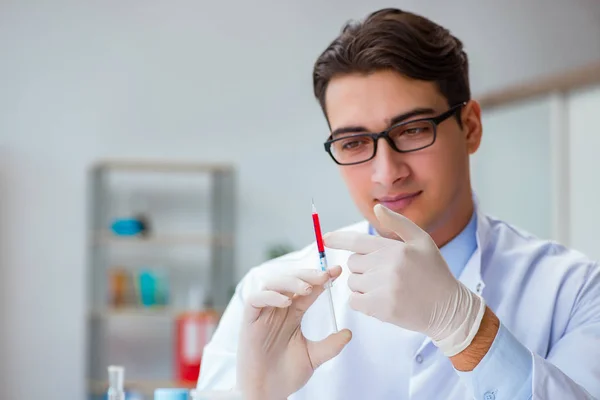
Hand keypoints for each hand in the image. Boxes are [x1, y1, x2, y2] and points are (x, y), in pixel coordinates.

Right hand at [237, 265, 351, 399]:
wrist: (268, 394)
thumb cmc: (286, 375)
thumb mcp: (313, 357)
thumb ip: (330, 345)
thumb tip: (348, 333)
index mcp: (293, 314)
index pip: (308, 289)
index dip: (322, 279)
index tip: (338, 272)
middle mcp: (278, 309)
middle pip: (290, 280)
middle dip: (308, 275)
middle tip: (325, 275)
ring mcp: (263, 314)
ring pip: (272, 284)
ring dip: (290, 281)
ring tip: (307, 289)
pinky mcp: (249, 321)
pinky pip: (255, 299)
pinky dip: (269, 296)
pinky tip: (286, 302)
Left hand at [324, 204, 484, 356]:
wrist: (449, 308)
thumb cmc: (435, 272)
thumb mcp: (422, 241)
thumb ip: (398, 224)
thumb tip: (377, 208)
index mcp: (395, 248)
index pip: (358, 241)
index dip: (338, 238)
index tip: (325, 237)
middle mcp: (388, 266)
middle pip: (353, 263)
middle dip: (362, 268)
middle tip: (383, 275)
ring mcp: (384, 288)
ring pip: (353, 283)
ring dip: (362, 286)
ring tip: (385, 289)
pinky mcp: (381, 308)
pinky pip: (354, 301)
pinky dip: (361, 302)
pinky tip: (380, 301)